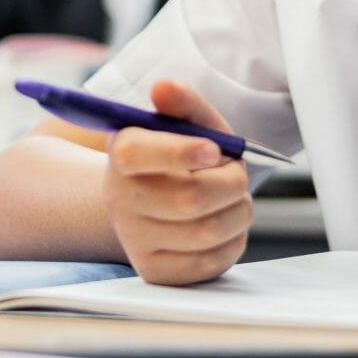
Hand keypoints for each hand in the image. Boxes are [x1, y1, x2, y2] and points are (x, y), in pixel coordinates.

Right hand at [104, 80, 251, 284]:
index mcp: (120, 151)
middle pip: (189, 199)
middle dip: (231, 185)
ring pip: (207, 233)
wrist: (154, 198)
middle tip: (236, 175)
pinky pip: (209, 263)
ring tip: (233, 200)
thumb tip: (163, 88)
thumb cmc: (177, 156)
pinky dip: (232, 242)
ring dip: (239, 213)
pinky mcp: (153, 270)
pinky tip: (224, 226)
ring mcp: (133, 238)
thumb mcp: (184, 122)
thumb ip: (181, 102)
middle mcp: (119, 198)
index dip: (181, 151)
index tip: (213, 150)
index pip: (136, 153)